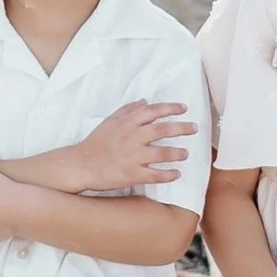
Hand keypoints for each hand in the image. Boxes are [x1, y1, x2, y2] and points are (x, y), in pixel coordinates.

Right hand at [75, 101, 196, 191]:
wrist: (81, 164)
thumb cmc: (95, 142)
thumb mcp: (110, 121)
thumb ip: (128, 110)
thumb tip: (145, 101)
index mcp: (127, 123)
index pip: (153, 111)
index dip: (171, 108)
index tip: (184, 108)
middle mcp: (132, 137)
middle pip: (163, 130)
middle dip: (182, 128)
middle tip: (194, 128)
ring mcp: (133, 156)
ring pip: (162, 153)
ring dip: (178, 153)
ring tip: (186, 153)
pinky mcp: (132, 174)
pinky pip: (155, 175)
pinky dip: (168, 175)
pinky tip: (177, 174)